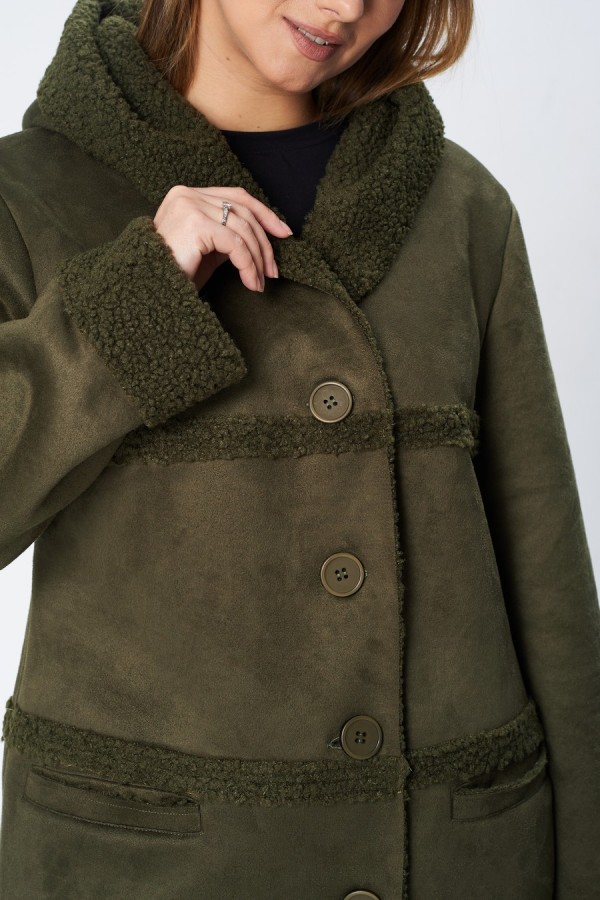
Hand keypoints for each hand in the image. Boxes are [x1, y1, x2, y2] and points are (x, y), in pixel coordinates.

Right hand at [153, 185, 293, 292]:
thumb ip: (228, 236)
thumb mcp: (206, 250)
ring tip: (260, 281)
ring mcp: (190, 206)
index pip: (235, 196)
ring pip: (242, 229)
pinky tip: (250, 283)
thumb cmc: (174, 273)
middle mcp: (187, 194)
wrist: (148, 290)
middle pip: (242, 211)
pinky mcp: (195, 224)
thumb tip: (262, 237)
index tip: (284, 232)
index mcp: (187, 195)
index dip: (264, 213)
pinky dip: (248, 265)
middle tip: (273, 270)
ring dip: (257, 259)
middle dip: (264, 243)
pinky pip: (235, 244)